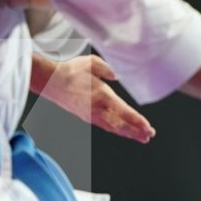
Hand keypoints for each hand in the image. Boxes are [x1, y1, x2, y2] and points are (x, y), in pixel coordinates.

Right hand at [34, 54, 155, 142]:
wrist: (51, 82)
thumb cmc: (71, 71)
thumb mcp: (92, 62)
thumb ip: (108, 69)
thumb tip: (118, 76)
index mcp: (101, 95)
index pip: (123, 111)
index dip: (137, 121)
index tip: (148, 127)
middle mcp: (97, 108)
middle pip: (121, 125)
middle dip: (137, 131)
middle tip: (149, 136)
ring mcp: (91, 115)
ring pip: (114, 128)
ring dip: (129, 134)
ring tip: (142, 138)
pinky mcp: (87, 117)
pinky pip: (106, 126)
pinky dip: (117, 131)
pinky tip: (125, 132)